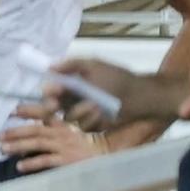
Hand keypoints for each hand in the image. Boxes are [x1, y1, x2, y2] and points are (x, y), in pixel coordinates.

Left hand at [0, 101, 102, 172]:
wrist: (107, 156)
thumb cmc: (85, 146)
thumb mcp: (70, 133)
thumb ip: (51, 130)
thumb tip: (27, 135)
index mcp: (62, 125)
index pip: (42, 114)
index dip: (27, 111)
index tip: (11, 111)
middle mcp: (61, 133)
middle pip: (34, 130)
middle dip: (15, 132)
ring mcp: (64, 146)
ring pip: (37, 144)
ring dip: (18, 146)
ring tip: (3, 149)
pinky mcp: (67, 160)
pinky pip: (46, 160)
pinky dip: (32, 163)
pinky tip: (20, 166)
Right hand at [46, 55, 185, 127]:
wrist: (140, 95)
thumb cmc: (117, 78)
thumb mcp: (94, 65)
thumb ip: (72, 64)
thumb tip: (50, 67)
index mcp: (73, 85)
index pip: (53, 89)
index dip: (49, 91)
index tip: (50, 91)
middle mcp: (74, 100)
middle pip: (54, 106)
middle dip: (52, 105)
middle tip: (54, 105)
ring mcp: (84, 114)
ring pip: (69, 117)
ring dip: (79, 110)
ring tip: (94, 104)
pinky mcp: (94, 126)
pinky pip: (84, 126)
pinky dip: (92, 118)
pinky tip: (101, 112)